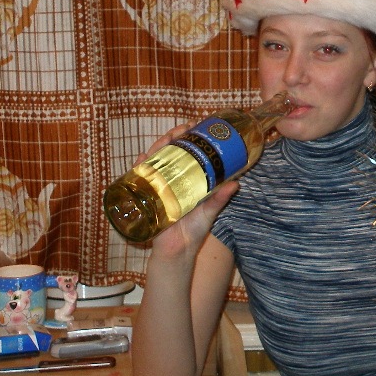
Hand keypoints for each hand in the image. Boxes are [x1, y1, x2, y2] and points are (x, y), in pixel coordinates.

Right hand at [141, 122, 238, 264]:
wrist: (178, 251)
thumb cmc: (194, 230)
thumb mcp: (209, 211)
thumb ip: (220, 198)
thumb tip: (236, 184)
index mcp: (187, 179)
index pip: (187, 152)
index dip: (190, 137)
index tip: (197, 124)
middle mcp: (171, 179)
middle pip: (170, 151)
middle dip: (174, 136)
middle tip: (184, 128)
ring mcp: (157, 185)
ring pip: (155, 160)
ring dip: (158, 146)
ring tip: (167, 138)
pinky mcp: (146, 195)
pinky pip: (139, 177)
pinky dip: (139, 166)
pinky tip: (143, 158)